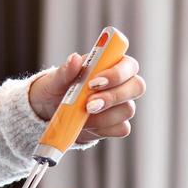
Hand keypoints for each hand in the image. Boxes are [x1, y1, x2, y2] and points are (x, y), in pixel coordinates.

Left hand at [26, 52, 143, 141]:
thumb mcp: (55, 79)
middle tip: (89, 104)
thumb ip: (66, 70)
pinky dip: (103, 128)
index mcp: (111, 64)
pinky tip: (86, 124)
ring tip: (82, 114)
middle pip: (137, 87)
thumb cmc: (56, 88)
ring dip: (104, 115)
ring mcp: (121, 105)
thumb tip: (75, 59)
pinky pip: (121, 128)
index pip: (128, 64)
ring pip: (128, 110)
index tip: (94, 82)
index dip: (117, 73)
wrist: (50, 112)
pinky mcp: (117, 124)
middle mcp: (122, 83)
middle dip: (113, 96)